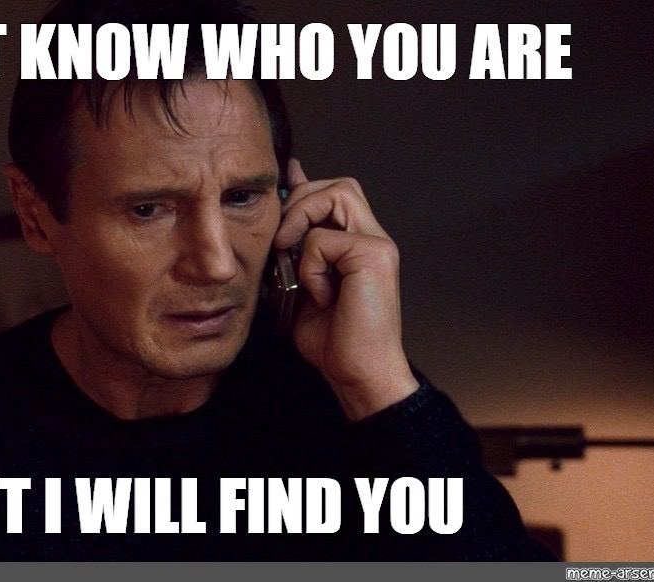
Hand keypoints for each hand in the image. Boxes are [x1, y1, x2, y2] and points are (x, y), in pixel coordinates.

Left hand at [274, 158, 418, 420]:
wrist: (357, 373)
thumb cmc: (333, 341)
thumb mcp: (300, 289)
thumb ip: (294, 255)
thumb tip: (276, 228)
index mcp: (359, 244)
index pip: (337, 193)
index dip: (307, 185)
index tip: (284, 180)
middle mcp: (373, 238)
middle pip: (339, 184)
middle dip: (301, 201)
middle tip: (282, 241)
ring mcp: (377, 244)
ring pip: (335, 195)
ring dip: (303, 222)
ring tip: (294, 261)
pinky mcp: (374, 255)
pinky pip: (323, 239)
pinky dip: (310, 266)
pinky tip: (319, 295)